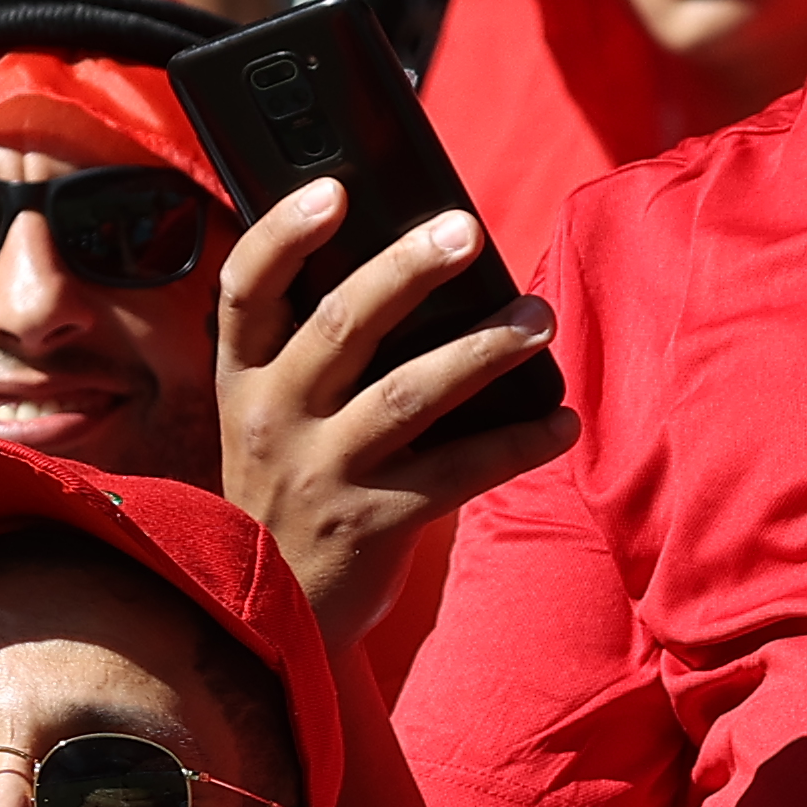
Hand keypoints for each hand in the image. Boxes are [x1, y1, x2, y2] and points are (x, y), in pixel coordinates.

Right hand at [215, 179, 571, 639]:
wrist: (266, 615)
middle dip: (409, 270)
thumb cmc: (290, 492)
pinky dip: (517, 442)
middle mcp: (274, 418)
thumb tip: (416, 271)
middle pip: (341, 325)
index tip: (334, 191)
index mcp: (245, 379)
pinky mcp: (373, 522)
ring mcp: (322, 472)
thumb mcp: (272, 420)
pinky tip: (561, 421)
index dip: (283, 234)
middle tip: (467, 230)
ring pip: (408, 393)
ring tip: (538, 317)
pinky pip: (459, 471)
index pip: (245, 290)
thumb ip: (315, 356)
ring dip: (482, 349)